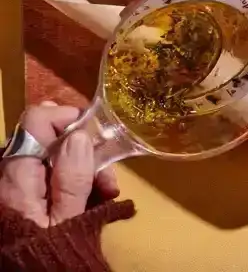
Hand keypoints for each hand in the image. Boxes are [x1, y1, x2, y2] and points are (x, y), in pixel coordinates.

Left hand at [0, 102, 118, 227]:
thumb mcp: (68, 221)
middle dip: (84, 150)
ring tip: (107, 193)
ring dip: (84, 168)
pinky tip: (93, 199)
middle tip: (108, 176)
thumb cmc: (50, 257)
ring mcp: (14, 188)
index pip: (37, 120)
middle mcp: (8, 175)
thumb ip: (73, 177)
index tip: (97, 137)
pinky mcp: (21, 200)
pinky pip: (48, 176)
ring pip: (52, 157)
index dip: (68, 119)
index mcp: (16, 177)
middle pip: (48, 139)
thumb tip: (79, 135)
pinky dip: (71, 182)